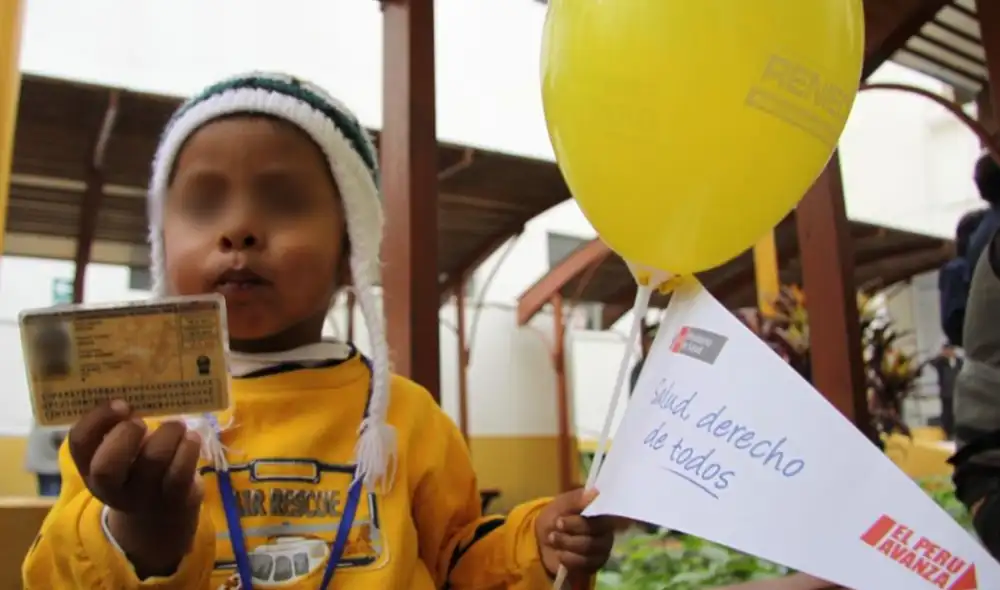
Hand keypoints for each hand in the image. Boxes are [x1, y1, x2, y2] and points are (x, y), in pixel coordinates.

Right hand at [68, 400, 203, 576]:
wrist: (159, 515)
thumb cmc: (138, 468)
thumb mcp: (122, 450)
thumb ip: (122, 425)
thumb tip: (142, 385)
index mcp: (90, 466)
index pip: (79, 443)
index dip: (98, 419)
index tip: (121, 403)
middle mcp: (111, 486)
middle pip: (106, 466)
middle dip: (125, 435)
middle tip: (142, 420)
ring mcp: (143, 495)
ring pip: (152, 463)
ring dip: (168, 434)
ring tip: (177, 425)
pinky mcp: (174, 499)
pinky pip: (180, 473)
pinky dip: (189, 449)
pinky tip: (192, 438)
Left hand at [535, 488, 614, 580]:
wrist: (543, 539)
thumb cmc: (556, 516)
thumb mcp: (561, 503)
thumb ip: (577, 499)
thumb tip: (596, 492)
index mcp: (602, 514)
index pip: (601, 518)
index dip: (580, 522)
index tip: (560, 520)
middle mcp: (606, 532)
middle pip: (593, 534)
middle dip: (570, 531)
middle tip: (556, 526)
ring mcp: (602, 550)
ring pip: (587, 549)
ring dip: (566, 543)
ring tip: (552, 538)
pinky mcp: (594, 565)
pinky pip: (583, 564)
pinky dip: (567, 558)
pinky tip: (559, 553)